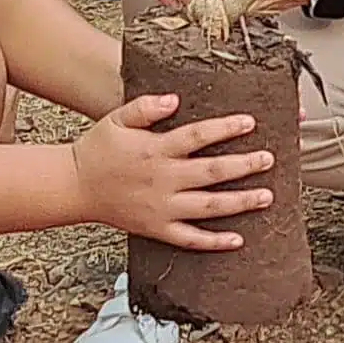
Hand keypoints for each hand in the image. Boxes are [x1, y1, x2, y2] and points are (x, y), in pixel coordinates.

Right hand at [71, 91, 276, 249]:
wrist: (74, 187)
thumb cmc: (97, 150)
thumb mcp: (116, 119)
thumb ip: (145, 107)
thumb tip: (174, 100)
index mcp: (155, 150)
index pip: (198, 136)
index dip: (225, 129)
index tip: (249, 123)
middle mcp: (163, 179)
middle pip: (212, 172)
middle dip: (244, 165)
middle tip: (268, 159)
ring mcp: (162, 208)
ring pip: (209, 206)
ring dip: (240, 202)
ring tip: (266, 196)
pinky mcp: (158, 228)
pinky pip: (190, 239)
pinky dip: (214, 242)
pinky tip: (237, 239)